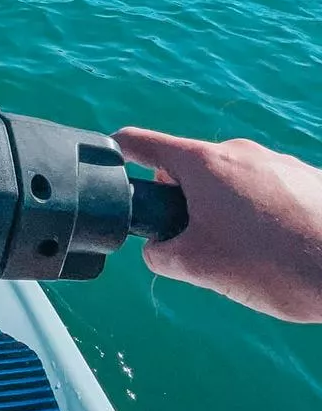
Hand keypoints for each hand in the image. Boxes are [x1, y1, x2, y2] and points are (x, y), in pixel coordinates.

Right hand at [114, 131, 321, 323]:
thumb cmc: (275, 264)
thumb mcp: (200, 268)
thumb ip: (162, 254)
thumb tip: (159, 248)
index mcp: (203, 164)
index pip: (140, 142)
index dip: (115, 155)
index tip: (108, 170)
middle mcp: (238, 151)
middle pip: (188, 169)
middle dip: (182, 204)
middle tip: (196, 244)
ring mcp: (276, 161)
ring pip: (230, 183)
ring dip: (223, 211)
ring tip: (245, 255)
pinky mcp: (307, 179)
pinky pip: (265, 190)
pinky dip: (259, 215)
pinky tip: (277, 250)